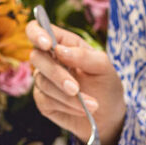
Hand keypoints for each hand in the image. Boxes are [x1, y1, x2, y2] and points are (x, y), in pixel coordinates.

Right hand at [26, 19, 125, 144]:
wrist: (108, 114)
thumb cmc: (106, 84)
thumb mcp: (103, 67)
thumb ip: (84, 56)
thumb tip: (59, 50)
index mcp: (62, 44)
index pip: (37, 30)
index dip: (37, 34)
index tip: (47, 45)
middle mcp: (49, 60)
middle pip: (36, 57)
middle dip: (56, 74)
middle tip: (75, 89)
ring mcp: (43, 80)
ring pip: (43, 82)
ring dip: (67, 96)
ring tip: (92, 105)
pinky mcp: (43, 100)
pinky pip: (46, 100)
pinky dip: (67, 106)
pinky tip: (82, 110)